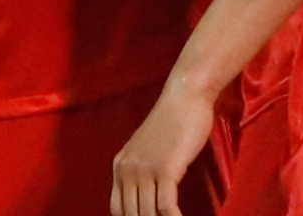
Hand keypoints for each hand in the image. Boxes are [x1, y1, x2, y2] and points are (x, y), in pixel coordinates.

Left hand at [111, 86, 215, 215]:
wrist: (185, 97)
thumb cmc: (172, 122)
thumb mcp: (148, 149)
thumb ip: (142, 171)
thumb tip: (147, 199)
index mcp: (120, 166)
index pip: (117, 209)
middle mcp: (127, 170)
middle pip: (131, 215)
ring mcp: (144, 170)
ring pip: (147, 214)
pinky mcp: (165, 169)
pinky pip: (166, 207)